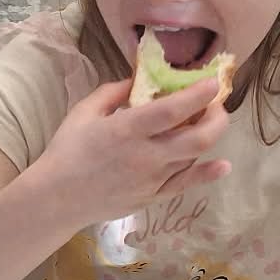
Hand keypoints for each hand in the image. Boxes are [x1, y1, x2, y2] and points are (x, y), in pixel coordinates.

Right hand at [32, 77, 231, 224]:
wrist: (57, 198)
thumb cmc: (67, 151)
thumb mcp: (84, 112)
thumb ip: (113, 92)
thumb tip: (138, 80)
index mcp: (126, 130)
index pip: (172, 110)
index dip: (198, 95)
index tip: (213, 82)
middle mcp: (146, 156)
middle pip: (198, 138)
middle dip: (216, 118)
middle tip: (216, 104)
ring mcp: (152, 179)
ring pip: (194, 157)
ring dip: (207, 137)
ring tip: (206, 122)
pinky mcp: (152, 197)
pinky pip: (186, 184)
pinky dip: (207, 174)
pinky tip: (222, 165)